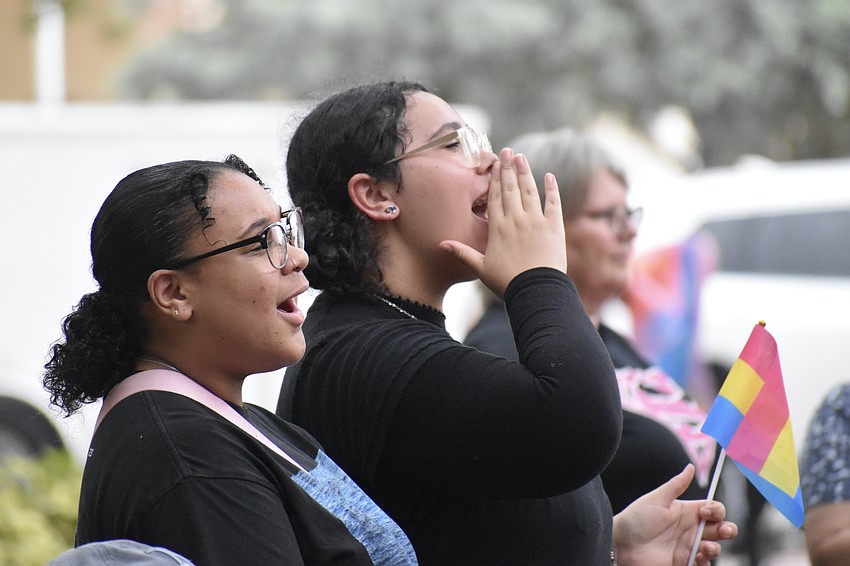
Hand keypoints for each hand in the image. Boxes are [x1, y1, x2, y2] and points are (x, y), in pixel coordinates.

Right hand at [440, 148, 566, 297]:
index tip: (495, 164)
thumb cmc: (506, 282)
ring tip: (522, 157)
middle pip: (510, 188)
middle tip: (508, 151)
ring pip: (529, 191)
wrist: (535, 290)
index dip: (494, 179)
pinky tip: (549, 177)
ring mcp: (535, 221)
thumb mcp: (481, 268)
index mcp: (497, 228)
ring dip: (525, 173)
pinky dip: (552, 189)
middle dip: (508, 168)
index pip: (494, 197)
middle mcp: (515, 219)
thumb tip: (441, 244)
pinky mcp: (553, 227)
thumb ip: (462, 253)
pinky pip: (553, 203)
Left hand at [611, 464, 737, 565]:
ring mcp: (687, 548)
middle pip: (721, 529)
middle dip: (728, 530)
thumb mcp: (656, 500)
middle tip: (723, 531)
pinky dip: (705, 562)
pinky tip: (696, 557)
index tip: (704, 512)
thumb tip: (690, 466)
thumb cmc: (636, 519)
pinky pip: (703, 564)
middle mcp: (690, 530)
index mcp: (687, 512)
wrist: (621, 545)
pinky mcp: (683, 563)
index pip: (714, 510)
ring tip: (704, 547)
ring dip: (715, 548)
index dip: (716, 510)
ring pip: (714, 548)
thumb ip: (676, 485)